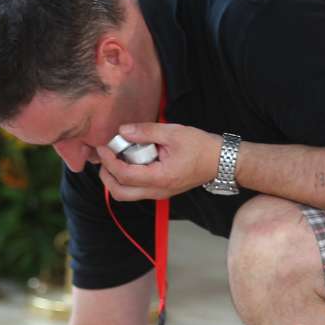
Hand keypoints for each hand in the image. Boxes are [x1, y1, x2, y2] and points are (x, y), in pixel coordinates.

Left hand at [95, 123, 221, 200]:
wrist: (221, 161)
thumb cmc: (201, 147)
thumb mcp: (173, 133)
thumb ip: (146, 131)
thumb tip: (123, 131)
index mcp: (160, 178)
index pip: (125, 175)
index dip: (110, 161)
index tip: (103, 147)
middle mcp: (158, 191)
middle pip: (120, 193)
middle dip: (107, 176)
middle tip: (104, 157)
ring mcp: (160, 193)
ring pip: (127, 194)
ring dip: (115, 178)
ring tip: (116, 157)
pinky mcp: (162, 189)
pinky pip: (137, 189)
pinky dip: (127, 178)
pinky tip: (130, 160)